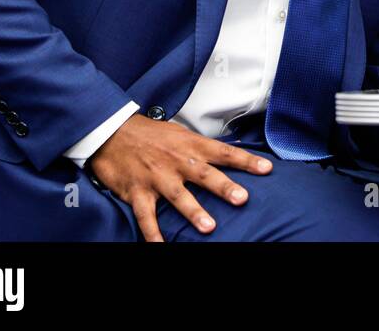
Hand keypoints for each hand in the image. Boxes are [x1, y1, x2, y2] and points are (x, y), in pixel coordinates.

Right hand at [87, 114, 273, 241]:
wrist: (111, 131)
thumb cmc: (149, 134)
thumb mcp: (180, 134)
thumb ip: (201, 148)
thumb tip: (226, 157)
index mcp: (191, 145)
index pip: (224, 152)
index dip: (246, 160)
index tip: (267, 169)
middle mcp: (177, 160)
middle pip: (204, 174)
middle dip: (224, 187)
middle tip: (242, 198)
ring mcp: (157, 177)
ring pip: (178, 196)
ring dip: (194, 211)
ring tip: (209, 226)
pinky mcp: (138, 191)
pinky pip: (146, 216)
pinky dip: (152, 233)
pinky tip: (160, 247)